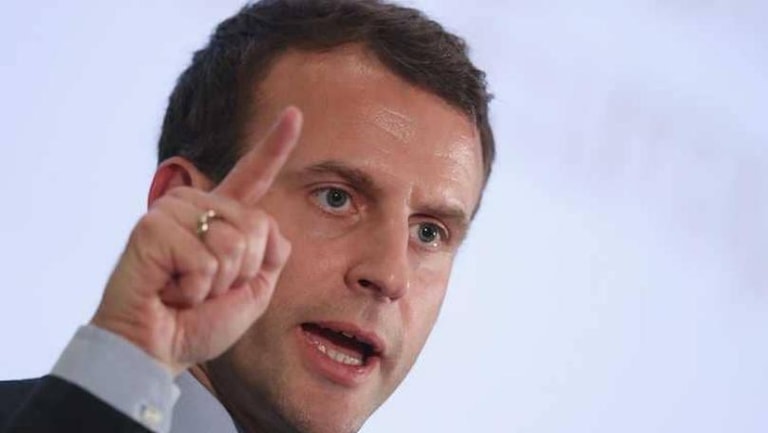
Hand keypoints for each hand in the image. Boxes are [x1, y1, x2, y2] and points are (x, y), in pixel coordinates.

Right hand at [91, 107, 302, 374]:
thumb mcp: (253, 290)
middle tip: (202, 289)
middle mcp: (196, 206)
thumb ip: (270, 254)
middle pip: (257, 226)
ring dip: (217, 282)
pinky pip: (205, 258)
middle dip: (240, 272)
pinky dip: (196, 288)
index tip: (294, 113)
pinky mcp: (151, 227)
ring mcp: (172, 212)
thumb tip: (271, 224)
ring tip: (183, 289)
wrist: (156, 351)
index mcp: (220, 217)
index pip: (253, 175)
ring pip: (234, 242)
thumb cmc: (197, 324)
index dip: (275, 145)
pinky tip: (169, 290)